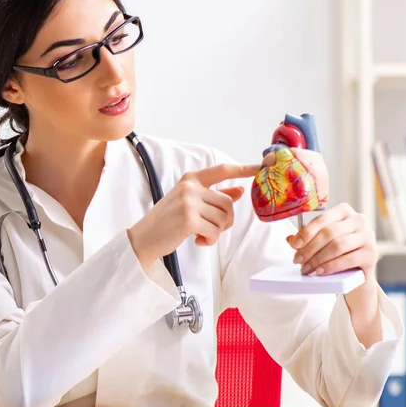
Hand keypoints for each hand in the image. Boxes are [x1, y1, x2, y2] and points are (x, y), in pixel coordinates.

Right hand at [128, 163, 260, 268]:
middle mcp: (190, 187)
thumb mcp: (190, 202)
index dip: (243, 168)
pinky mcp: (188, 219)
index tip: (261, 165)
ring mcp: (188, 202)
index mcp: (191, 179)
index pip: (222, 170)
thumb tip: (240, 190)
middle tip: (211, 229)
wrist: (144, 238)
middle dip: (225, 221)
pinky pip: (214, 232)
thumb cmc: (168, 221)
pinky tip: (197, 241)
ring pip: (223, 219)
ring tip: (200, 234)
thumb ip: (215, 195)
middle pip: (228, 203)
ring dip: (216, 232)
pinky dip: (209, 241)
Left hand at [286, 202, 376, 278]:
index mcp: (344, 211)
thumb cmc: (338, 251)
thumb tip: (291, 239)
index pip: (322, 218)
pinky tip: (320, 271)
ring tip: (307, 268)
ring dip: (318, 259)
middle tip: (298, 260)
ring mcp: (367, 236)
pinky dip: (331, 266)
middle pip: (328, 233)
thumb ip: (307, 238)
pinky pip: (347, 259)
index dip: (306, 232)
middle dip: (309, 248)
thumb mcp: (321, 241)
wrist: (358, 272)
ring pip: (337, 246)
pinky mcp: (372, 253)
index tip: (294, 244)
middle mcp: (358, 220)